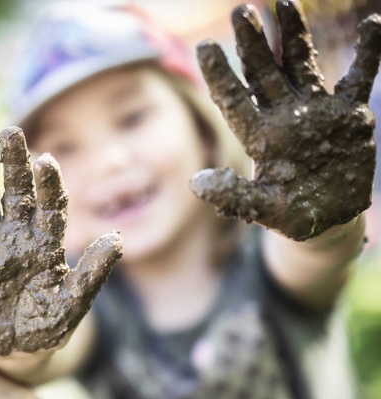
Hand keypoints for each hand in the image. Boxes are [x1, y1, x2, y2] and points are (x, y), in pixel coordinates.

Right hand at [0, 127, 121, 354]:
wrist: (23, 348)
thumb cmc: (52, 323)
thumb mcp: (75, 300)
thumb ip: (93, 271)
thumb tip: (117, 239)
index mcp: (49, 243)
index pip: (50, 206)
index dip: (48, 184)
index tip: (46, 161)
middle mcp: (20, 237)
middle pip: (18, 194)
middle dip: (15, 164)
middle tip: (12, 132)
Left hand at [190, 0, 380, 240]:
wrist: (328, 215)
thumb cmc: (291, 214)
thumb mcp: (262, 209)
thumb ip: (234, 197)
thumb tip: (196, 183)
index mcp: (261, 138)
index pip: (236, 102)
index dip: (221, 76)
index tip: (204, 47)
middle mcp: (284, 118)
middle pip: (265, 74)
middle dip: (254, 44)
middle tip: (240, 11)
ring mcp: (317, 112)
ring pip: (301, 67)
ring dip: (294, 36)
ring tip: (283, 3)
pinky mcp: (348, 114)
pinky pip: (358, 77)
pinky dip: (368, 53)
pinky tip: (372, 23)